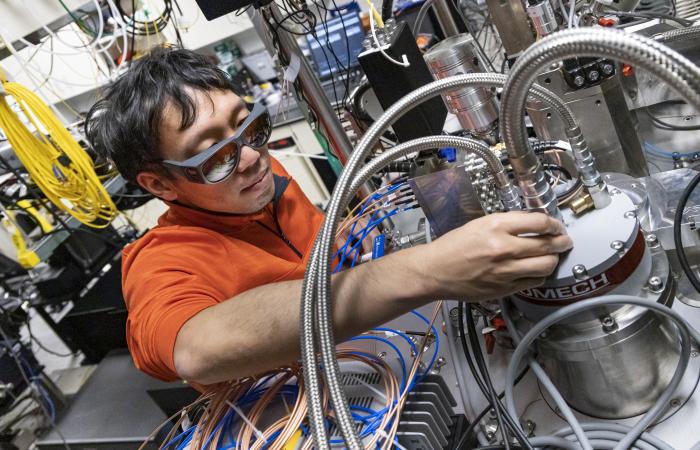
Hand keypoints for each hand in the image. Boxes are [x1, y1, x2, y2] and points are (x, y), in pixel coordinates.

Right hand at [417, 211, 572, 301]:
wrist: (435, 271)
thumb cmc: (453, 247)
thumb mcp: (479, 224)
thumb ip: (508, 223)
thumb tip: (534, 224)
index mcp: (495, 227)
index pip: (539, 222)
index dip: (554, 223)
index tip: (556, 225)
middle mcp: (502, 248)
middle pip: (548, 245)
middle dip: (562, 242)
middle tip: (565, 240)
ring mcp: (504, 271)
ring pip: (546, 265)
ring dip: (554, 259)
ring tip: (552, 256)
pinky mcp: (504, 288)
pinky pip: (533, 282)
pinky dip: (539, 275)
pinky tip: (535, 269)